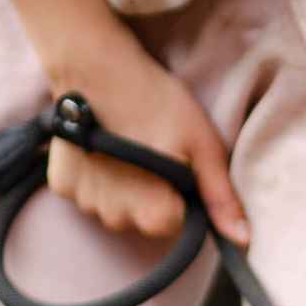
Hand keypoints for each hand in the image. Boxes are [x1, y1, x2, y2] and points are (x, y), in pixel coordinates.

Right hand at [44, 26, 249, 245]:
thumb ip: (221, 197)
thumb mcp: (202, 145)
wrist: (93, 64)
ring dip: (122, 186)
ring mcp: (85, 203)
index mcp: (153, 214)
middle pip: (143, 218)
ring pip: (115, 207)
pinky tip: (100, 146)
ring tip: (124, 145)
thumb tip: (243, 241)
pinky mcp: (62, 185)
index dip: (180, 196)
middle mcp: (116, 217)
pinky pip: (88, 192)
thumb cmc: (154, 100)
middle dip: (151, 193)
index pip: (174, 224)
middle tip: (150, 149)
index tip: (176, 166)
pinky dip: (95, 175)